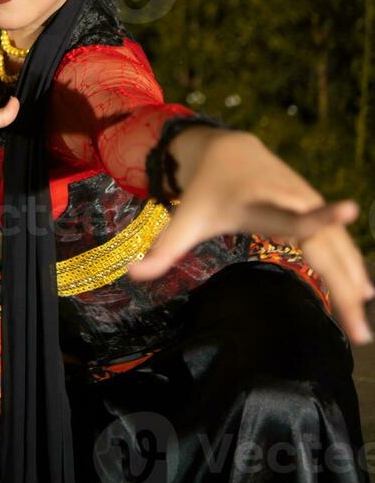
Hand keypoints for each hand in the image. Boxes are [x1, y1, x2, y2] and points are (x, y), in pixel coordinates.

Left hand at [127, 130, 374, 346]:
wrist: (227, 149)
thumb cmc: (205, 192)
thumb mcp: (183, 218)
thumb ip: (162, 250)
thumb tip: (131, 275)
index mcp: (257, 205)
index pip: (289, 215)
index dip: (318, 215)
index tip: (350, 208)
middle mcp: (289, 200)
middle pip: (324, 244)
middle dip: (344, 284)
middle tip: (360, 332)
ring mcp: (305, 200)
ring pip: (337, 244)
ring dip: (352, 281)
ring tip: (360, 325)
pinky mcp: (313, 203)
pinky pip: (337, 239)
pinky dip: (350, 264)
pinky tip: (360, 292)